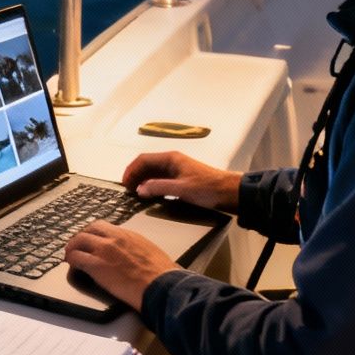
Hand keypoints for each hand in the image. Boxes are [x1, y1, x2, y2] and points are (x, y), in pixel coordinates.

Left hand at [64, 222, 179, 310]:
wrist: (161, 286)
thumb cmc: (162, 274)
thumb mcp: (150, 252)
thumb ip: (137, 248)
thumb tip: (134, 255)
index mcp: (128, 235)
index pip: (103, 226)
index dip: (93, 233)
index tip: (91, 240)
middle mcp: (114, 238)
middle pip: (88, 230)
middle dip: (80, 237)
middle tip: (77, 246)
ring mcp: (104, 250)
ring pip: (79, 241)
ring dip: (72, 248)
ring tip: (70, 256)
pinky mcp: (97, 265)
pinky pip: (76, 258)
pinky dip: (71, 260)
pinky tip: (72, 266)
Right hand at [122, 150, 239, 211]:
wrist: (230, 192)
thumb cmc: (208, 188)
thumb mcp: (181, 189)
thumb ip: (158, 188)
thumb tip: (140, 189)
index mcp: (171, 159)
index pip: (143, 160)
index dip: (131, 171)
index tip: (124, 184)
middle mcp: (173, 161)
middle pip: (147, 165)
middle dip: (135, 176)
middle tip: (128, 190)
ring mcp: (178, 169)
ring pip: (154, 172)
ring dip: (143, 181)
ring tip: (137, 194)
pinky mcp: (183, 178)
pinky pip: (162, 179)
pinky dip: (153, 186)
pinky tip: (152, 195)